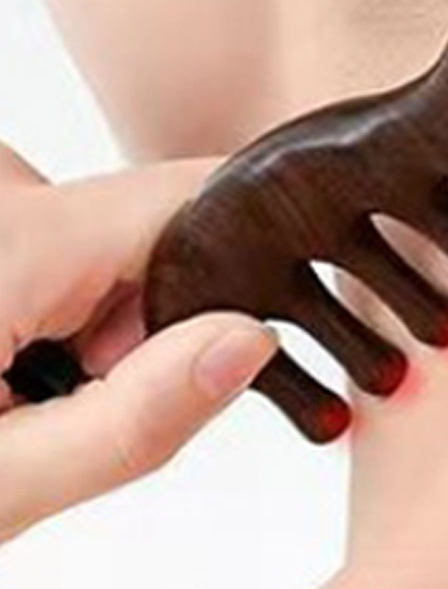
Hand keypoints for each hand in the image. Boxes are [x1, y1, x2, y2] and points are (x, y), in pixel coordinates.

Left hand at [0, 144, 276, 542]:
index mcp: (8, 243)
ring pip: (99, 235)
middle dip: (146, 316)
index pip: (188, 202)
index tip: (214, 346)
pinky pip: (52, 233)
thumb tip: (247, 344)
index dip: (233, 267)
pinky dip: (47, 293)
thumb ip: (135, 421)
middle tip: (68, 394)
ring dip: (91, 310)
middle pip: (148, 227)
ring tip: (11, 378)